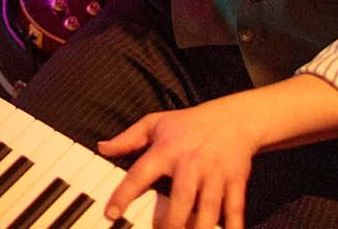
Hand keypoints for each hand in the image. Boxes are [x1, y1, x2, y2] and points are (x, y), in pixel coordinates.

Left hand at [97, 94, 266, 227]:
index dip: (124, 194)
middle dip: (171, 222)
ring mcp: (215, 175)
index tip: (111, 214)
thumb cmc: (188, 124)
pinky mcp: (235, 182)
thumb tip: (102, 148)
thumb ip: (128, 138)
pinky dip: (234, 226)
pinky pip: (235, 209)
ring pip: (208, 208)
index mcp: (167, 150)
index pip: (140, 174)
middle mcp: (191, 164)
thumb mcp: (154, 123)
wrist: (233, 119)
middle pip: (181, 198)